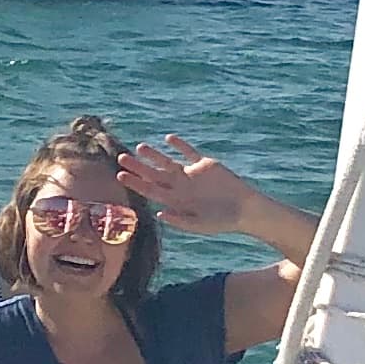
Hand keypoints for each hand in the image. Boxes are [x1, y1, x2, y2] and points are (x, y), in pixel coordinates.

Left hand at [119, 133, 249, 233]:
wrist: (244, 210)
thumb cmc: (221, 222)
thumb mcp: (200, 225)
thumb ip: (180, 220)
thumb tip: (160, 214)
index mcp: (175, 201)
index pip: (150, 190)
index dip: (135, 183)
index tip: (120, 176)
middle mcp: (179, 186)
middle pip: (154, 174)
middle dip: (138, 167)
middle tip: (121, 157)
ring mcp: (190, 174)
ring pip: (167, 162)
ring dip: (154, 155)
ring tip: (140, 147)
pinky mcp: (204, 165)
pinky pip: (189, 152)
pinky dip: (180, 145)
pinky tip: (169, 139)